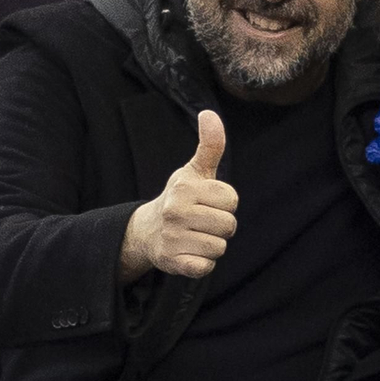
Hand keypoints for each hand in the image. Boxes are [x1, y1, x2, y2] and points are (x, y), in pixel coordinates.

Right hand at [120, 110, 237, 280]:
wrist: (148, 231)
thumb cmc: (180, 198)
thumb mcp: (194, 171)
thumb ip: (210, 145)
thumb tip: (210, 113)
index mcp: (185, 188)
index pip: (232, 200)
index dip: (225, 203)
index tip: (208, 203)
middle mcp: (176, 212)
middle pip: (229, 225)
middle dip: (221, 225)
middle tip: (201, 222)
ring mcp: (173, 238)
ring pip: (220, 247)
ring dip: (212, 244)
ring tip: (195, 236)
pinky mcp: (173, 262)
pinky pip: (207, 267)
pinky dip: (203, 263)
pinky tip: (190, 253)